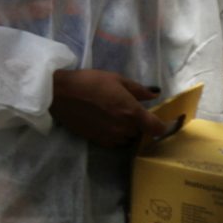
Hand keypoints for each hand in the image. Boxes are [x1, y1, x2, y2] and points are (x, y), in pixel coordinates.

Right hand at [49, 68, 163, 147]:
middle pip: (141, 133)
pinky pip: (115, 142)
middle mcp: (124, 128)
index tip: (158, 121)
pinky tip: (105, 123)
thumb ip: (138, 89)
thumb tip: (155, 94)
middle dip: (138, 124)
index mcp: (132, 112)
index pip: (156, 128)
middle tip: (128, 110)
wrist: (61, 94)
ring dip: (127, 130)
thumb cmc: (90, 82)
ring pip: (128, 138)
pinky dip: (115, 135)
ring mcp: (111, 137)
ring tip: (115, 117)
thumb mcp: (116, 79)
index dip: (161, 126)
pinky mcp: (99, 141)